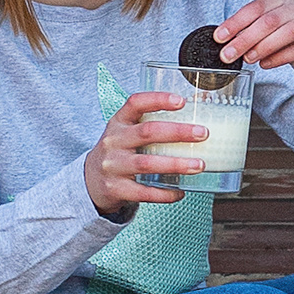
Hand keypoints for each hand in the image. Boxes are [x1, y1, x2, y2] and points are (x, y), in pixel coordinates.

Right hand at [83, 90, 203, 218]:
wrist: (90, 180)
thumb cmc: (120, 151)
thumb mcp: (128, 132)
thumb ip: (154, 122)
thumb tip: (198, 108)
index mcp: (119, 122)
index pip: (135, 103)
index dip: (158, 100)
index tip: (181, 101)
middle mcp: (113, 141)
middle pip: (146, 132)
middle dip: (177, 132)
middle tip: (203, 133)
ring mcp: (113, 165)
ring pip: (146, 164)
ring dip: (176, 164)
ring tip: (199, 164)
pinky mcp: (115, 188)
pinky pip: (143, 192)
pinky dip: (164, 194)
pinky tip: (180, 192)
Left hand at [216, 0, 293, 112]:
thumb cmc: (289, 40)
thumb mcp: (270, 29)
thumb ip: (251, 30)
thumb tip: (224, 40)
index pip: (256, 7)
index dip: (236, 22)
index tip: (219, 37)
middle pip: (270, 20)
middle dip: (246, 38)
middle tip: (228, 54)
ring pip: (288, 32)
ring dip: (263, 46)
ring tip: (247, 59)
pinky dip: (280, 58)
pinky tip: (266, 64)